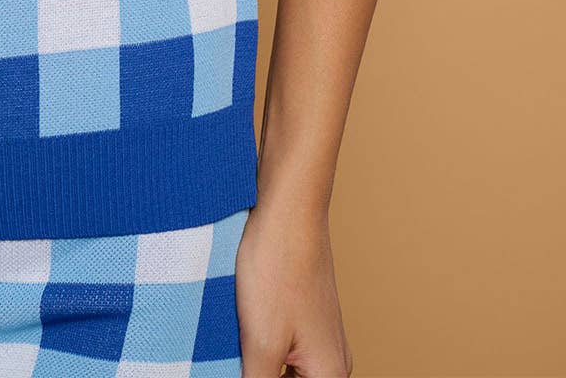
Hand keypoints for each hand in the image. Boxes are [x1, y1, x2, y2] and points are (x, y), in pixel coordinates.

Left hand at [233, 191, 353, 377]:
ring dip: (252, 364)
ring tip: (234, 340)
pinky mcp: (300, 315)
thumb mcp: (261, 344)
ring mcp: (317, 336)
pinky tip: (235, 328)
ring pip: (280, 369)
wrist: (287, 205)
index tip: (244, 364)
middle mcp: (331, 361)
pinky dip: (255, 345)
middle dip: (254, 374)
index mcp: (329, 376)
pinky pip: (279, 347)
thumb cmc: (279, 267)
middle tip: (234, 352)